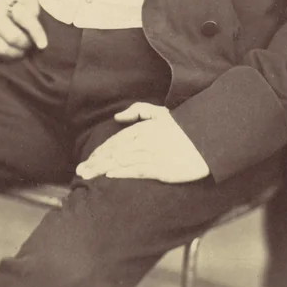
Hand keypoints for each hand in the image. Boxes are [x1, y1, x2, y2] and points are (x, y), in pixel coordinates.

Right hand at [0, 0, 47, 58]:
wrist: (7, 8)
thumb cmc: (23, 4)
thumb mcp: (32, 1)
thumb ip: (33, 10)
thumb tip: (31, 22)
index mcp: (3, 1)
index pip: (23, 19)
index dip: (36, 32)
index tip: (43, 44)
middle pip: (13, 37)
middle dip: (26, 43)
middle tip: (32, 43)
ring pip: (3, 50)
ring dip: (18, 52)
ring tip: (24, 46)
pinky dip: (8, 56)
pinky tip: (14, 49)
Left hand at [75, 103, 210, 182]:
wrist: (206, 141)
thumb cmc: (182, 128)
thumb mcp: (160, 113)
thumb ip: (138, 110)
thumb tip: (118, 116)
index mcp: (143, 128)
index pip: (115, 141)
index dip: (99, 152)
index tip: (87, 161)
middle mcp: (145, 141)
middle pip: (114, 152)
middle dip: (95, 162)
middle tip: (80, 171)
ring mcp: (152, 155)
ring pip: (122, 161)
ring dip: (103, 168)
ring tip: (88, 176)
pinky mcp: (161, 168)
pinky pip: (138, 170)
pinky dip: (123, 172)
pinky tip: (110, 174)